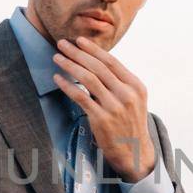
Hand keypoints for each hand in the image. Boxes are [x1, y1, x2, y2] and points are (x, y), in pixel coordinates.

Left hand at [52, 36, 156, 182]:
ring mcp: (114, 107)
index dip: (94, 49)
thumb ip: (119, 82)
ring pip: (88, 79)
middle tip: (63, 44)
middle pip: (98, 67)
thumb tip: (96, 62)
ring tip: (57, 58)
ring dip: (70, 66)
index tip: (79, 40)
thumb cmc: (130, 123)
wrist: (134, 152)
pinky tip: (57, 79)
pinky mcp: (101, 119)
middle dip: (78, 53)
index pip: (112, 62)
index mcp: (135, 86)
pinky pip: (80, 97)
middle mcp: (126, 94)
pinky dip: (67, 86)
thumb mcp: (133, 100)